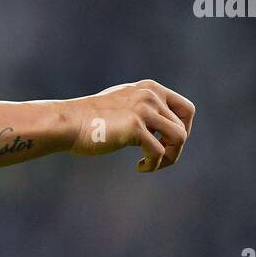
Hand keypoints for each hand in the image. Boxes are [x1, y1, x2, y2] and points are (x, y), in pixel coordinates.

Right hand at [66, 79, 194, 171]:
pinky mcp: (135, 127)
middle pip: (182, 128)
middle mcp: (150, 96)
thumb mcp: (122, 103)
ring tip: (152, 164)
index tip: (171, 144)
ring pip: (178, 138)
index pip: (187, 109)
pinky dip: (153, 165)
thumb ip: (144, 107)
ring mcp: (143, 110)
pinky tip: (140, 167)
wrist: (68, 122)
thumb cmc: (90, 118)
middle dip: (175, 149)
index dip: (185, 130)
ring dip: (170, 157)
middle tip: (158, 160)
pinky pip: (159, 151)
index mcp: (150, 88)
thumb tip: (164, 126)